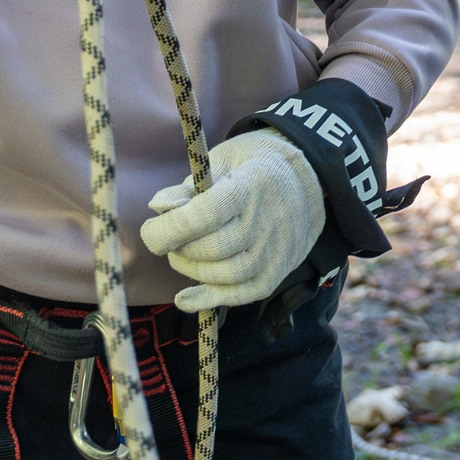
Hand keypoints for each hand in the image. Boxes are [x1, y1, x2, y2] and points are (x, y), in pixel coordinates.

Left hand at [138, 130, 324, 312]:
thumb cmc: (254, 167)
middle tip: (168, 238)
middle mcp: (266, 222)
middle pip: (212, 248)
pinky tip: (185, 298)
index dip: (170, 228)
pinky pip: (241, 295)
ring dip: (191, 269)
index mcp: (251, 185)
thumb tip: (158, 207)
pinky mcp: (276, 273)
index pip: (206, 215)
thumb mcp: (223, 160)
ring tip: (183, 254)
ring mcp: (274, 251)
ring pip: (224, 274)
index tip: (150, 230)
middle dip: (178, 248)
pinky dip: (209, 299)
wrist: (309, 181)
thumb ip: (189, 185)